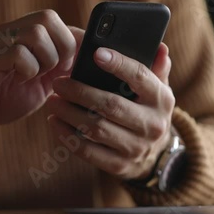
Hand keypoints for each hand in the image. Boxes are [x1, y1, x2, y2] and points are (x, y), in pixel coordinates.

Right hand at [0, 10, 83, 134]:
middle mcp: (12, 30)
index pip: (58, 21)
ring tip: (35, 75)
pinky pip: (18, 52)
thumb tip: (90, 58)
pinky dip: (28, 69)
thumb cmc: (8, 96)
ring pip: (36, 33)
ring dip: (45, 59)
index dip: (74, 41)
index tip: (73, 66)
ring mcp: (0, 42)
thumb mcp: (44, 82)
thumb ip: (63, 68)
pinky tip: (20, 79)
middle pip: (48, 17)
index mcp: (27, 34)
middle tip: (54, 70)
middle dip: (62, 48)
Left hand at [46, 44, 174, 179]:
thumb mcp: (157, 89)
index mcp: (161, 99)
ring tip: (52, 101)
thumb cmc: (147, 110)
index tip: (96, 53)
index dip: (118, 64)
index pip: (139, 77)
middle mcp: (152, 125)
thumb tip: (159, 47)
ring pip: (96, 128)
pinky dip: (68, 136)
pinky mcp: (119, 165)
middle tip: (58, 83)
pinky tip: (55, 122)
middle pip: (111, 105)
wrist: (155, 154)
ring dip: (69, 113)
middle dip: (80, 92)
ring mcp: (136, 148)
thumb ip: (156, 67)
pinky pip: (88, 151)